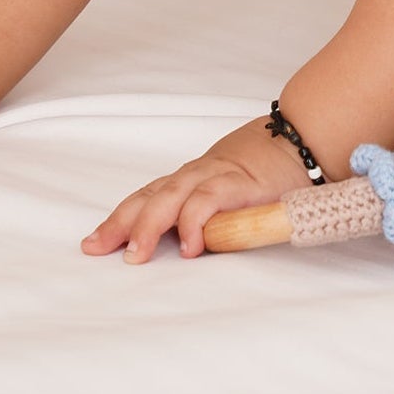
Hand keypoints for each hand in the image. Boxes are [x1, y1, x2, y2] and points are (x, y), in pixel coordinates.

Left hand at [83, 117, 309, 263]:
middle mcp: (196, 176)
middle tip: (97, 248)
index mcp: (191, 180)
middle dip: (121, 223)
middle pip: (150, 197)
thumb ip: (207, 216)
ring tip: (135, 255)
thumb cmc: (267, 171)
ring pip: (171, 198)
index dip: (119, 219)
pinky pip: (209, 201)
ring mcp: (216, 177)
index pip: (147, 197)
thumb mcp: (229, 194)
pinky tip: (190, 247)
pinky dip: (195, 222)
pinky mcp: (240, 184)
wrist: (300, 137)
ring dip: (150, 226)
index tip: (93, 243)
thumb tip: (183, 248)